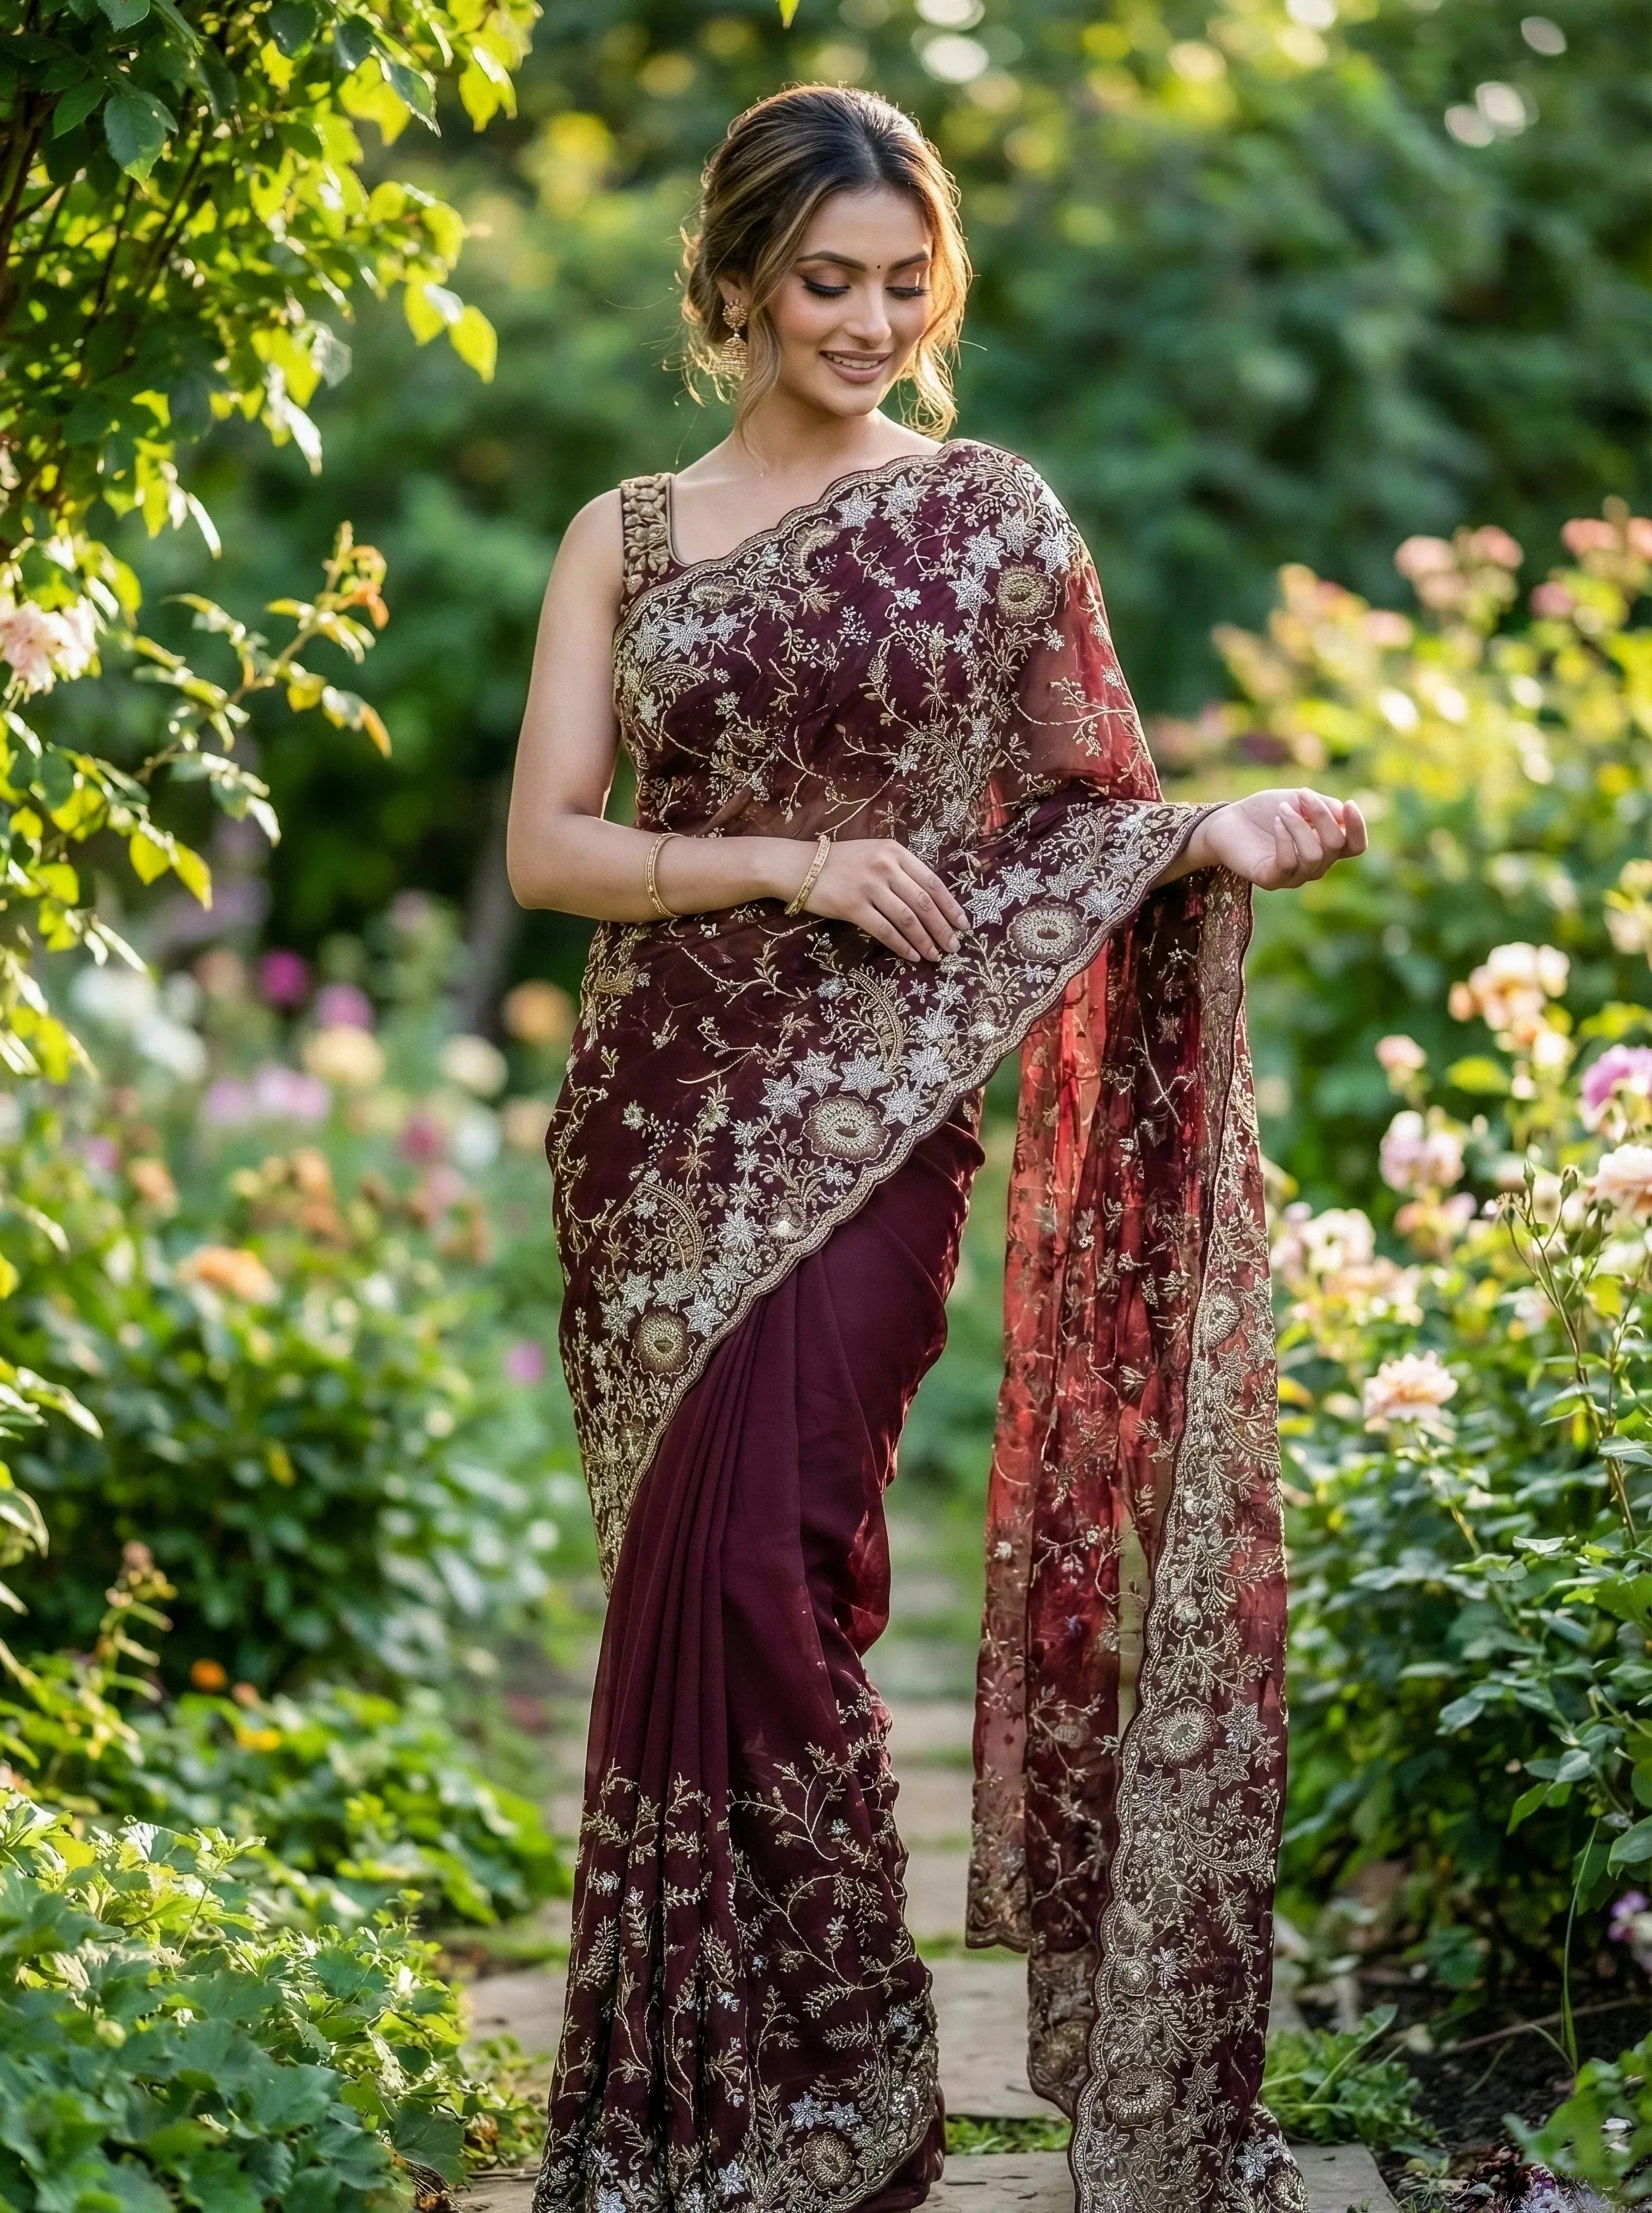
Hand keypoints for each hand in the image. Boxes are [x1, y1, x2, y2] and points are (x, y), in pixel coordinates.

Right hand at [790, 837, 967, 961]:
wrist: (800, 866)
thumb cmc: (840, 862)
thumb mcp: (875, 854)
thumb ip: (901, 870)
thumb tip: (930, 901)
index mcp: (895, 852)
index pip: (932, 882)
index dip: (950, 906)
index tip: (963, 923)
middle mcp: (885, 866)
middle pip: (923, 902)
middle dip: (942, 927)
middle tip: (954, 946)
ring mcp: (869, 886)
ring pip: (907, 919)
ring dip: (925, 940)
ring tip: (936, 955)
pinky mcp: (853, 906)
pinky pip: (885, 930)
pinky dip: (902, 945)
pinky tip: (912, 955)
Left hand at [1190, 788, 1367, 889]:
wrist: (1227, 821)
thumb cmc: (1266, 810)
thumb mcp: (1298, 800)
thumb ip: (1323, 806)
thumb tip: (1343, 813)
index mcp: (1326, 846)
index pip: (1355, 847)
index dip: (1358, 828)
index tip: (1349, 804)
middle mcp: (1314, 866)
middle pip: (1335, 845)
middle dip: (1321, 815)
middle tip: (1301, 795)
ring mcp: (1293, 876)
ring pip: (1314, 855)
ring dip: (1299, 825)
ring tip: (1282, 809)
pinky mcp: (1270, 880)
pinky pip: (1288, 863)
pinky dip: (1285, 838)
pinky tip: (1276, 822)